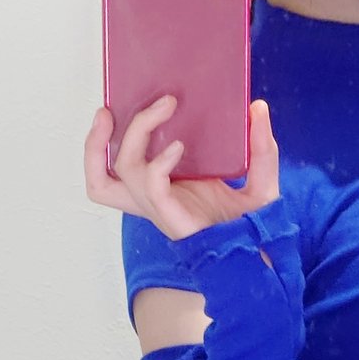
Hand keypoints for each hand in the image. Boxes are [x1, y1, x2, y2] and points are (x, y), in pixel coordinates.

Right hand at [83, 94, 281, 242]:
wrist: (257, 252)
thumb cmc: (248, 222)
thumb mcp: (259, 177)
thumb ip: (260, 145)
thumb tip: (258, 107)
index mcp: (161, 185)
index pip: (114, 169)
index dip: (100, 142)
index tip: (112, 108)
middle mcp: (154, 195)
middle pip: (104, 171)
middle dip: (98, 139)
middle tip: (117, 109)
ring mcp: (161, 206)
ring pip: (122, 169)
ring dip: (137, 131)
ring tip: (166, 108)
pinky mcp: (172, 216)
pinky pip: (151, 186)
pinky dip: (159, 163)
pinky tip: (180, 147)